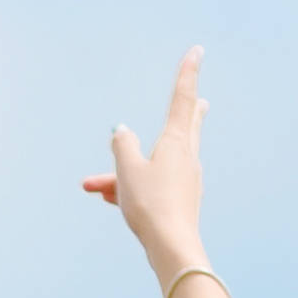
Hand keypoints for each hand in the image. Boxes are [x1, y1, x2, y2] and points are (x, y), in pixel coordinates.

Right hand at [84, 46, 207, 279]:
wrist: (171, 247)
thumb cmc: (150, 204)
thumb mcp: (127, 170)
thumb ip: (122, 146)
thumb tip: (121, 132)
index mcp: (176, 141)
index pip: (182, 97)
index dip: (188, 72)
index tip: (197, 50)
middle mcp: (186, 157)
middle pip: (187, 126)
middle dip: (189, 113)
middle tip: (202, 102)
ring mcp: (186, 180)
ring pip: (156, 163)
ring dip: (127, 169)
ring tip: (94, 185)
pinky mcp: (180, 202)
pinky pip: (152, 186)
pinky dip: (132, 188)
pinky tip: (111, 199)